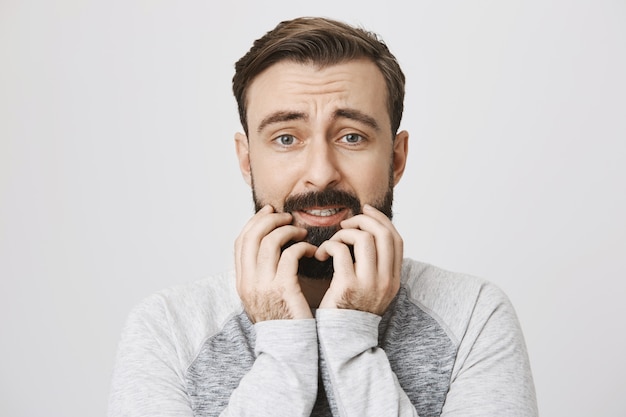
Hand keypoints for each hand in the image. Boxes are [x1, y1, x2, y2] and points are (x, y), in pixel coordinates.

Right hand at [235, 205, 316, 322]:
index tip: (269, 213)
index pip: (240, 242)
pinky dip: (302, 247)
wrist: (288, 352)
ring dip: (287, 231)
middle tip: (286, 216)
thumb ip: (263, 275)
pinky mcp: (283, 289)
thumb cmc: (284, 323)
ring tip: (301, 232)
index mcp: (242, 282)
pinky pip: (290, 255)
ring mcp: (263, 285)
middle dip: (269, 220)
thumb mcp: (264, 299)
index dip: (254, 222)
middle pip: (252, 236)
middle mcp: (248, 282)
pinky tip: (312, 250)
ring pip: (270, 241)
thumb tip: (270, 249)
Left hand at [316, 204, 402, 315]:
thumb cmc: (349, 312)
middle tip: (346, 222)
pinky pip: (340, 250)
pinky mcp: (347, 286)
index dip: (381, 220)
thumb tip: (367, 235)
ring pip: (364, 238)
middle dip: (363, 220)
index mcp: (394, 279)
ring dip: (345, 232)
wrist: (340, 341)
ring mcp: (369, 283)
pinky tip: (320, 254)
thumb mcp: (372, 290)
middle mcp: (386, 280)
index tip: (365, 211)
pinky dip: (329, 245)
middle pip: (382, 234)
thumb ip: (374, 267)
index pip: (396, 239)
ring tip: (333, 241)